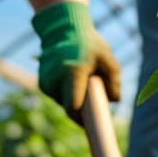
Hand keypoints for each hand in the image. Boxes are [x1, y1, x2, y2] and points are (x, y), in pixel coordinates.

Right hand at [31, 1, 120, 120]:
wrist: (64, 29)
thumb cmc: (90, 45)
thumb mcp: (108, 58)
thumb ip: (115, 81)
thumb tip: (115, 100)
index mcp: (72, 73)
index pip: (73, 108)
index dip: (82, 121)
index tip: (92, 126)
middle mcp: (55, 79)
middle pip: (71, 107)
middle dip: (83, 107)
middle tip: (95, 96)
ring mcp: (46, 81)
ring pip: (65, 103)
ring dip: (76, 99)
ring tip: (83, 80)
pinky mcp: (43, 83)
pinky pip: (59, 97)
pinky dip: (68, 93)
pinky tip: (73, 79)